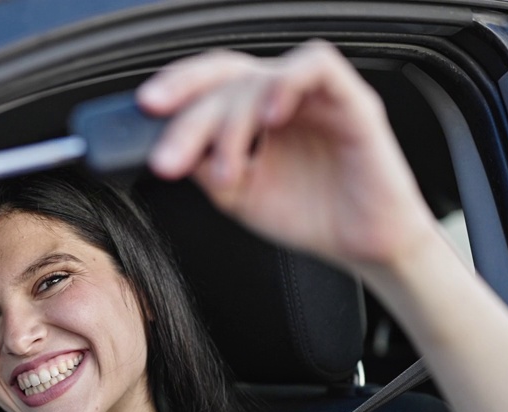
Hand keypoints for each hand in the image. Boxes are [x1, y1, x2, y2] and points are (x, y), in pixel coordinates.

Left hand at [137, 40, 440, 271]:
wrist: (364, 248)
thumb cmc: (310, 216)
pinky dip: (286, 84)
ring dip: (233, 119)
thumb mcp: (238, 195)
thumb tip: (167, 149)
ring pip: (260, 76)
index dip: (175, 89)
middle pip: (225, 78)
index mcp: (253, 114)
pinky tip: (268, 119)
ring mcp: (315, 97)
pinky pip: (317, 67)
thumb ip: (204, 167)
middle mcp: (282, 98)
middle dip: (189, 112)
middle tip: (169, 155)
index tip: (143, 112)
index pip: (208, 84)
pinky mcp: (353, 102)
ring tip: (228, 169)